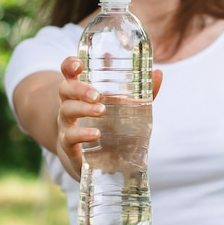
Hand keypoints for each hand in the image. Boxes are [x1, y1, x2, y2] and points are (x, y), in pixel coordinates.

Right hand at [56, 56, 162, 179]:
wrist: (98, 160)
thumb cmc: (110, 126)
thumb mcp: (125, 108)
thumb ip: (141, 92)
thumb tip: (158, 73)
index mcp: (82, 92)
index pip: (69, 73)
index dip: (70, 65)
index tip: (78, 64)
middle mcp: (70, 105)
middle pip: (65, 90)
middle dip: (79, 88)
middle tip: (97, 94)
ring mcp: (67, 125)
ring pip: (66, 111)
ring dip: (83, 109)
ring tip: (101, 111)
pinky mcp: (69, 145)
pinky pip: (70, 137)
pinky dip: (82, 134)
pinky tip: (96, 134)